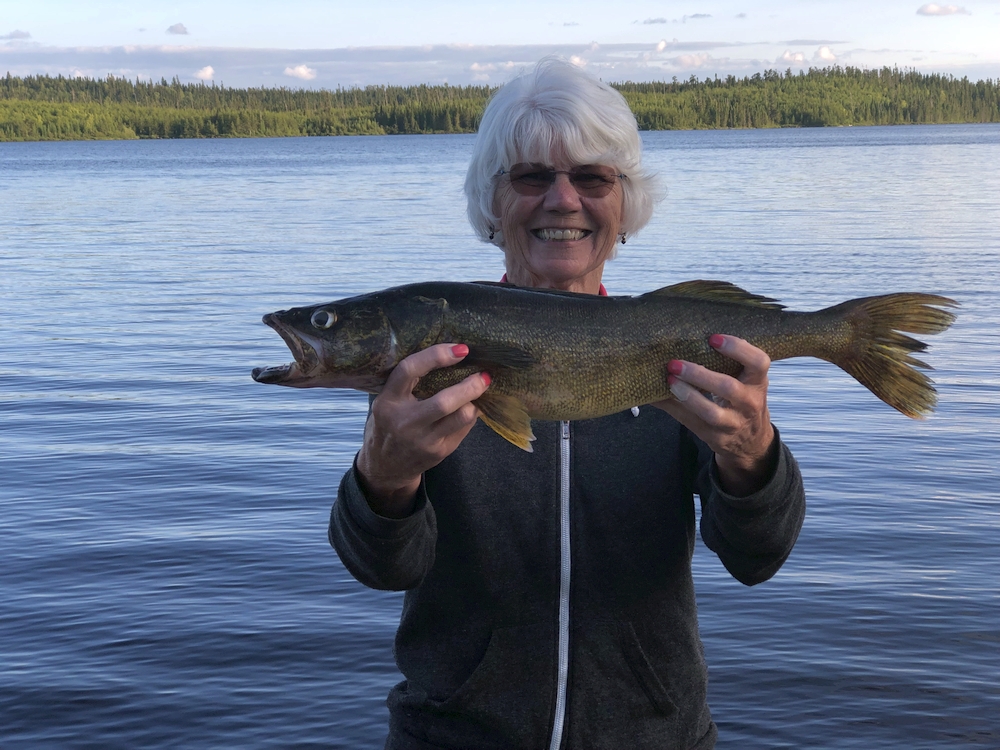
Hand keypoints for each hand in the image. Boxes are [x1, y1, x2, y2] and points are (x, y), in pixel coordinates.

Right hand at [356, 343, 489, 518]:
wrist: (384, 465)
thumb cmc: (389, 423)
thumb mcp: (389, 401)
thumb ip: (410, 383)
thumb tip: (452, 357)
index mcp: (388, 401)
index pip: (409, 370)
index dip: (435, 356)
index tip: (460, 349)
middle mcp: (405, 421)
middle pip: (443, 402)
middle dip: (469, 386)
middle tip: (484, 375)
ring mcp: (422, 440)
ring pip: (461, 417)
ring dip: (475, 401)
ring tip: (480, 389)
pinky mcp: (438, 452)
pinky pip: (464, 429)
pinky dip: (471, 415)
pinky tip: (472, 407)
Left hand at [653, 334, 776, 495]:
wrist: (751, 439)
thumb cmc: (742, 398)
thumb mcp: (746, 380)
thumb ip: (731, 362)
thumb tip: (689, 338)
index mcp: (757, 381)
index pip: (758, 362)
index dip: (737, 349)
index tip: (713, 338)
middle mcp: (749, 402)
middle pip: (728, 388)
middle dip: (699, 375)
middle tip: (676, 364)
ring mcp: (733, 423)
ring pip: (710, 412)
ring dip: (687, 395)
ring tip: (669, 381)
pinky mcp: (715, 437)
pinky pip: (690, 422)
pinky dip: (672, 408)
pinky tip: (657, 396)